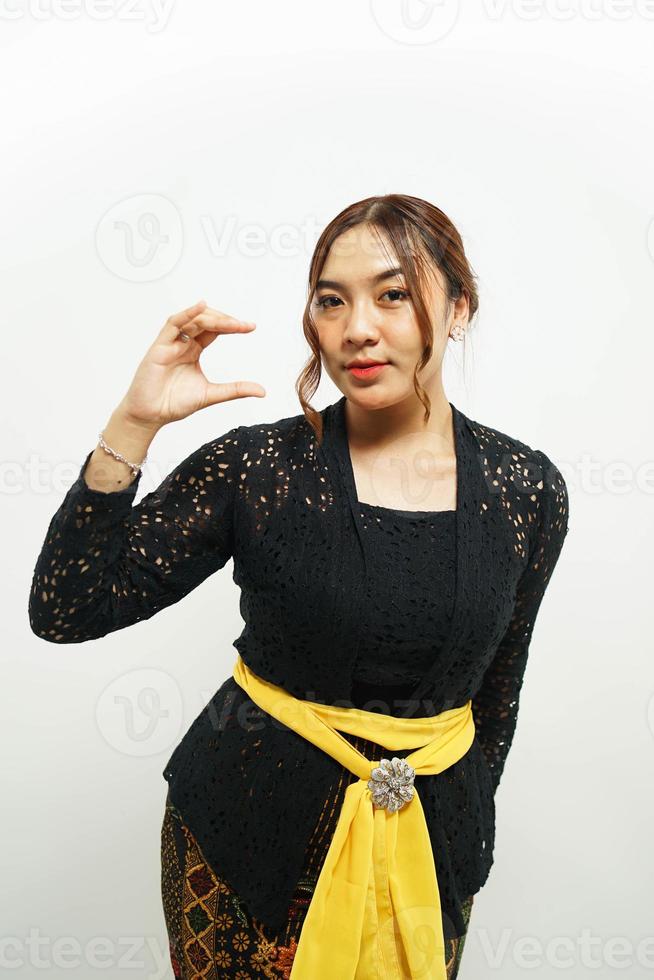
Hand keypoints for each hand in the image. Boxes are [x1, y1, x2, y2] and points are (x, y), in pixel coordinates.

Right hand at [117, 300, 265, 428]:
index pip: (214, 330)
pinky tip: (201, 306)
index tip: (251, 327)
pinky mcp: (159, 347)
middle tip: (244, 325)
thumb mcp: (212, 394)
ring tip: (231, 322)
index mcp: (193, 350)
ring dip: (212, 317)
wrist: (150, 416)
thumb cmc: (174, 404)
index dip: (232, 326)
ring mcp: (170, 343)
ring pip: (192, 319)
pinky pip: (173, 324)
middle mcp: (182, 343)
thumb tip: (262, 391)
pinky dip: (187, 314)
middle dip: (226, 320)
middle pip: (205, 321)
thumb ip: (236, 390)